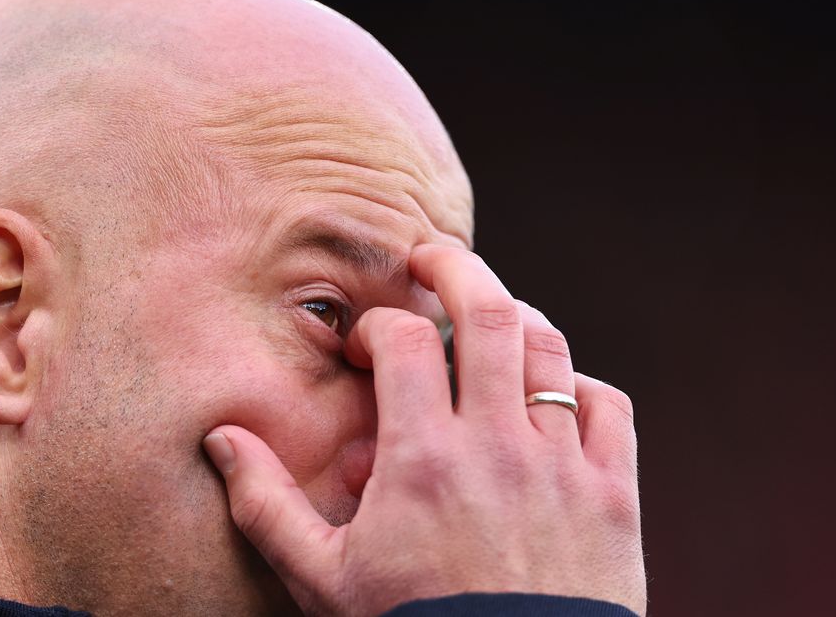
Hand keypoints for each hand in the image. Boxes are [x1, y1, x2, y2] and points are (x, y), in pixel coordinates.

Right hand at [203, 245, 645, 615]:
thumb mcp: (321, 577)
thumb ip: (266, 503)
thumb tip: (221, 438)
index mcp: (421, 458)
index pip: (402, 339)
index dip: (376, 325)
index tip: (366, 348)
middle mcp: (496, 446)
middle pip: (488, 311)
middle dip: (456, 267)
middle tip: (432, 258)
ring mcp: (562, 466)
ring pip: (549, 350)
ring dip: (517, 319)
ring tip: (490, 317)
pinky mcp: (614, 496)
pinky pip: (607, 407)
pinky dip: (579, 385)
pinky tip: (551, 396)